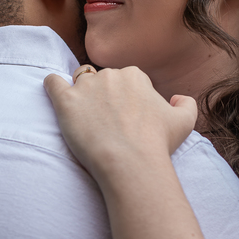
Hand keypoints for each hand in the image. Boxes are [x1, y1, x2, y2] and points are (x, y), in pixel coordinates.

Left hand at [44, 66, 197, 180]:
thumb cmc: (158, 144)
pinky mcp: (65, 101)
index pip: (126, 80)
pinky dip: (52, 85)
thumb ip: (186, 104)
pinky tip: (56, 94)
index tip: (125, 118)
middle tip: (106, 123)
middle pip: (102, 80)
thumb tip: (177, 98)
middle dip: (103, 96)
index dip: (126, 98)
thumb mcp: (185, 122)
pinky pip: (52, 83)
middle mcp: (110, 75)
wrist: (131, 163)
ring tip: (83, 116)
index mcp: (135, 76)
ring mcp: (85, 86)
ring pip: (79, 81)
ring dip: (81, 95)